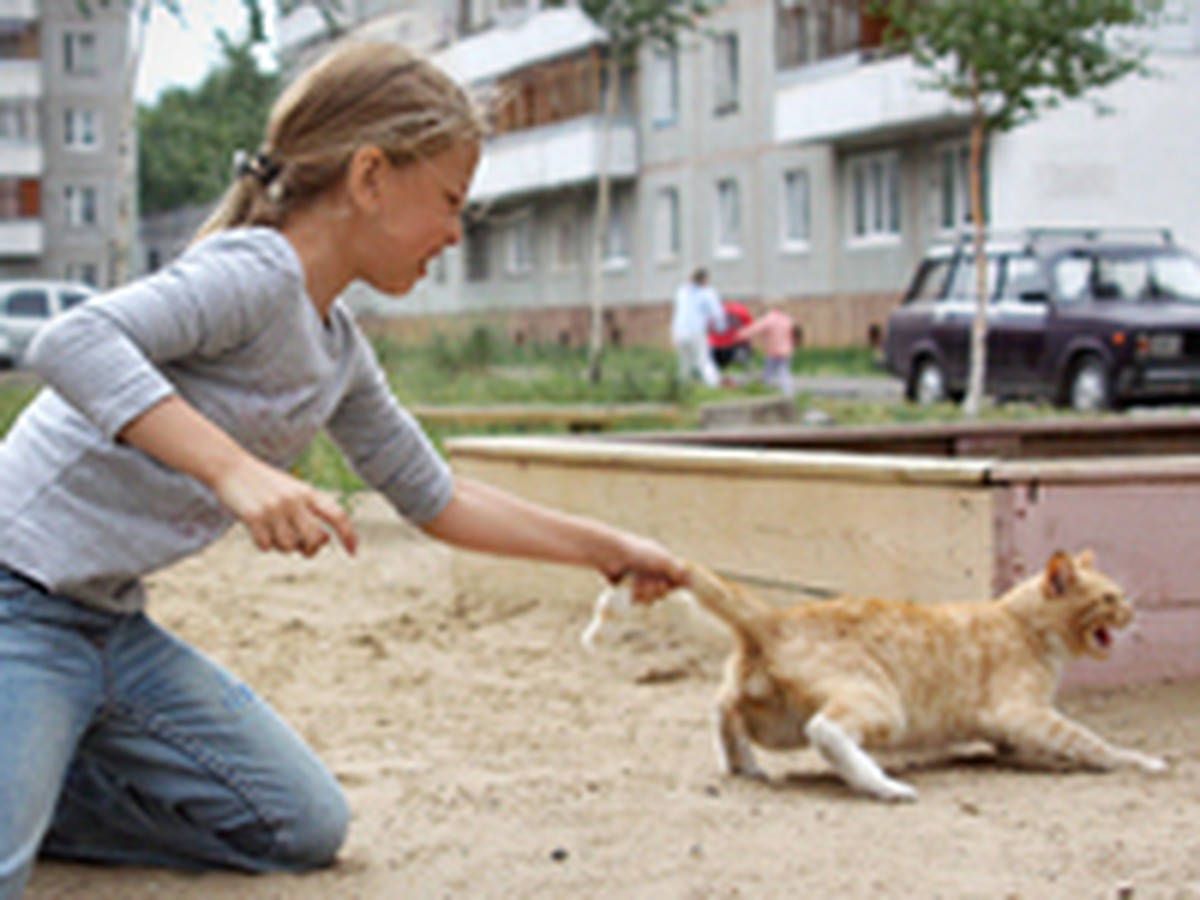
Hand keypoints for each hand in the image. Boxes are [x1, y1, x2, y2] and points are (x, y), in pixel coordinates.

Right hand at [214, 455, 356, 557]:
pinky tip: (255, 529)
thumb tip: (323, 541)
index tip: (353, 553)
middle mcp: (294, 500)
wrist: (230, 468)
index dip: (349, 534)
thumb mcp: (293, 492)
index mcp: (308, 492)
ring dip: (281, 546)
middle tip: (300, 546)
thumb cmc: (265, 486)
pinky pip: (266, 546)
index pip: (337, 514)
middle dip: (310, 549)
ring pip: (289, 546)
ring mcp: (274, 508)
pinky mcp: (254, 516)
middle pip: (315, 538)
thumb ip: (309, 514)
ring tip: (271, 530)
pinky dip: (262, 544)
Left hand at [602, 533, 686, 604]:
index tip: (672, 585)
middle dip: (659, 590)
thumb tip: (693, 583)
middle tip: (656, 583)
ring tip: (639, 582)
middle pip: (663, 594)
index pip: (675, 582)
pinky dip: (635, 594)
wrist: (613, 555)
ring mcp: (640, 583)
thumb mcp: (663, 560)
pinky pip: (637, 601)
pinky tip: (630, 585)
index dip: (674, 586)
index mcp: (661, 565)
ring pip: (650, 599)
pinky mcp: (628, 591)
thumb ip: (678, 572)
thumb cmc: (639, 553)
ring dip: (646, 592)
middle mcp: (652, 574)